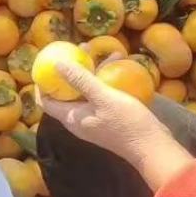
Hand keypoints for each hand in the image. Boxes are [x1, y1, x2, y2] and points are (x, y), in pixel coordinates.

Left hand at [39, 58, 192, 191]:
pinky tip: (119, 65)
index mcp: (71, 117)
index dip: (42, 83)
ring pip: (86, 91)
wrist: (153, 147)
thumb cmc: (127, 123)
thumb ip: (80, 80)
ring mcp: (94, 119)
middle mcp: (79, 119)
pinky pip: (100, 95)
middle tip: (79, 50)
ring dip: (92, 72)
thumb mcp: (103, 97)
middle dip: (71, 70)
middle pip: (66, 92)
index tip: (45, 63)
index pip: (46, 101)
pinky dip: (105, 80)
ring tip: (104, 52)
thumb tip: (57, 63)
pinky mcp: (108, 118)